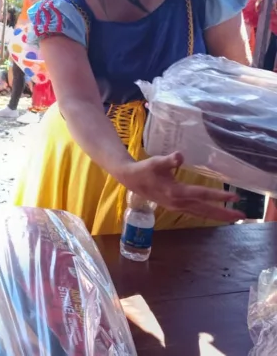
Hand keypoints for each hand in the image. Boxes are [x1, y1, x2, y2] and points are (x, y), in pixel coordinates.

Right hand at [116, 152, 243, 222]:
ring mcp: (176, 206)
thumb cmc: (144, 169)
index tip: (234, 197)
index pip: (201, 194)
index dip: (218, 195)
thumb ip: (169, 160)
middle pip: (205, 210)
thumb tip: (180, 155)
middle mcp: (178, 202)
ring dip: (218, 215)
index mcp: (175, 192)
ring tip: (233, 217)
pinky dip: (207, 213)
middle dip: (224, 213)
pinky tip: (214, 213)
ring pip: (201, 213)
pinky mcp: (175, 206)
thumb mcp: (156, 162)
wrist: (130, 179)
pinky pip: (195, 212)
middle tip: (242, 216)